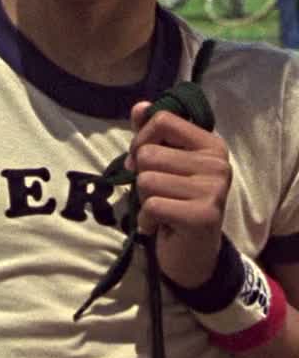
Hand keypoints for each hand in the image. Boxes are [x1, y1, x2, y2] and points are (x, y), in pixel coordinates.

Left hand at [128, 102, 231, 287]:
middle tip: (158, 193)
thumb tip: (140, 106)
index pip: (162, 120)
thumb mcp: (163, 164)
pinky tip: (161, 225)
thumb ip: (151, 135)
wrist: (193, 251)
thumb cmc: (175, 200)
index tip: (143, 161)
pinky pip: (151, 205)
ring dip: (144, 199)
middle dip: (141, 176)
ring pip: (146, 180)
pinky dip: (147, 218)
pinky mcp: (203, 215)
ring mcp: (213, 190)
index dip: (141, 140)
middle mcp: (218, 164)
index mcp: (211, 145)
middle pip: (148, 154)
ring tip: (163, 208)